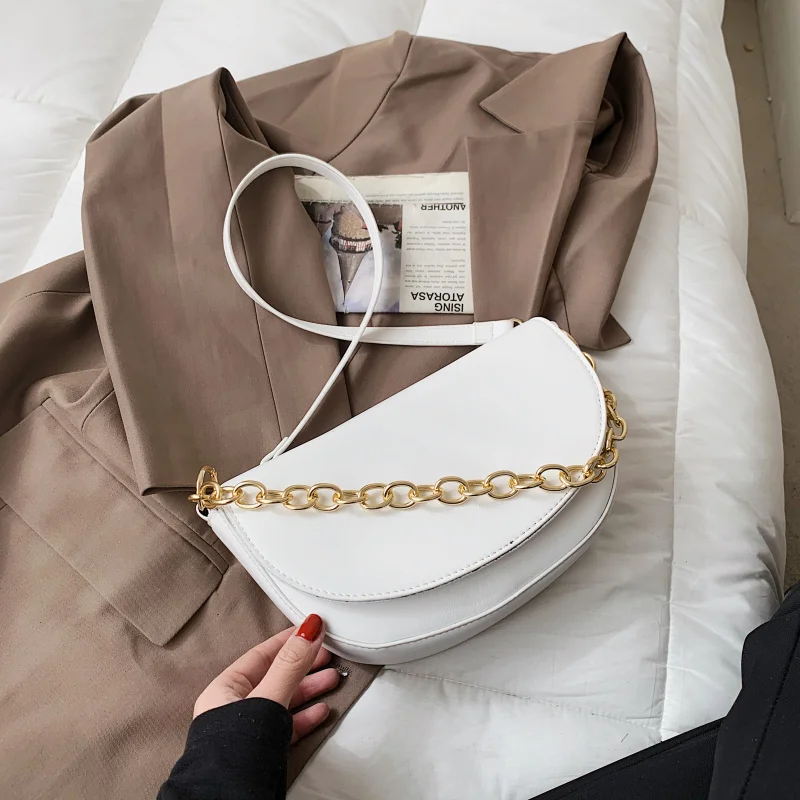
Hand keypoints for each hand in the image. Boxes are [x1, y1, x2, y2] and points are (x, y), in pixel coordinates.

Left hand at [194, 615, 337, 742]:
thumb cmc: (235, 754)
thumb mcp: (268, 699)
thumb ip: (290, 666)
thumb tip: (308, 631)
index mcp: (226, 689)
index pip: (263, 654)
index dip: (290, 639)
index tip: (312, 628)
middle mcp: (235, 708)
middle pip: (277, 676)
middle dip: (306, 664)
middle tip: (329, 653)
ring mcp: (249, 731)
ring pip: (285, 701)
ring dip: (310, 689)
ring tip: (333, 679)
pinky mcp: (262, 751)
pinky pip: (287, 725)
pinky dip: (306, 716)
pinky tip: (321, 711)